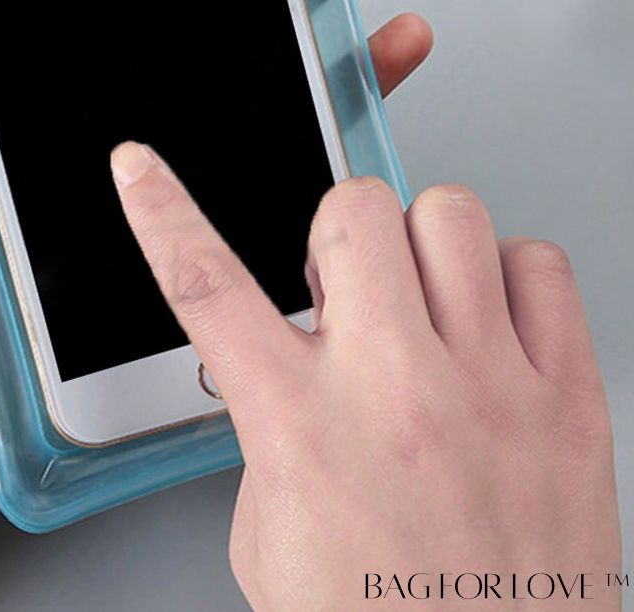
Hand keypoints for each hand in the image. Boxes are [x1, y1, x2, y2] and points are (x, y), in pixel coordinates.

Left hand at [0, 0, 428, 531]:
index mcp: (42, 115)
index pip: (134, 23)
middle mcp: (104, 159)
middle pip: (212, 68)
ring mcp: (140, 220)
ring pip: (251, 138)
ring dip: (324, 77)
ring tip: (376, 25)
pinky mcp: (160, 288)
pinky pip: (246, 237)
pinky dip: (312, 194)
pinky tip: (355, 138)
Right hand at [110, 163, 619, 603]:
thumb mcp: (271, 536)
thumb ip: (269, 428)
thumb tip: (285, 361)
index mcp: (302, 428)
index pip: (206, 286)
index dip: (160, 213)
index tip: (136, 167)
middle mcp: (394, 392)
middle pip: (351, 210)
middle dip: (339, 233)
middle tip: (351, 287)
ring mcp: (490, 389)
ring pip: (450, 213)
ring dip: (423, 245)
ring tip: (426, 303)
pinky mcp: (568, 402)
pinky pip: (541, 264)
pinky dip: (512, 275)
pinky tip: (494, 324)